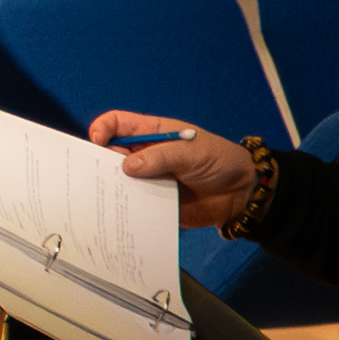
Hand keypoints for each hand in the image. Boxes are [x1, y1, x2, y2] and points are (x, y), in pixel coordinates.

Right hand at [93, 111, 265, 230]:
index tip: (96, 142)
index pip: (118, 124)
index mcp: (151, 133)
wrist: (242, 194)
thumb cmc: (219, 161)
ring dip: (113, 188)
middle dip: (101, 162)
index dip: (103, 128)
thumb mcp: (191, 152)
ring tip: (107, 197)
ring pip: (119, 182)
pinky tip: (122, 215)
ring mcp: (148, 179)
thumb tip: (126, 167)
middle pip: (111, 154)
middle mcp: (145, 155)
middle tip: (96, 175)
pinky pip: (135, 204)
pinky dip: (127, 209)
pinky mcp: (154, 202)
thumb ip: (160, 157)